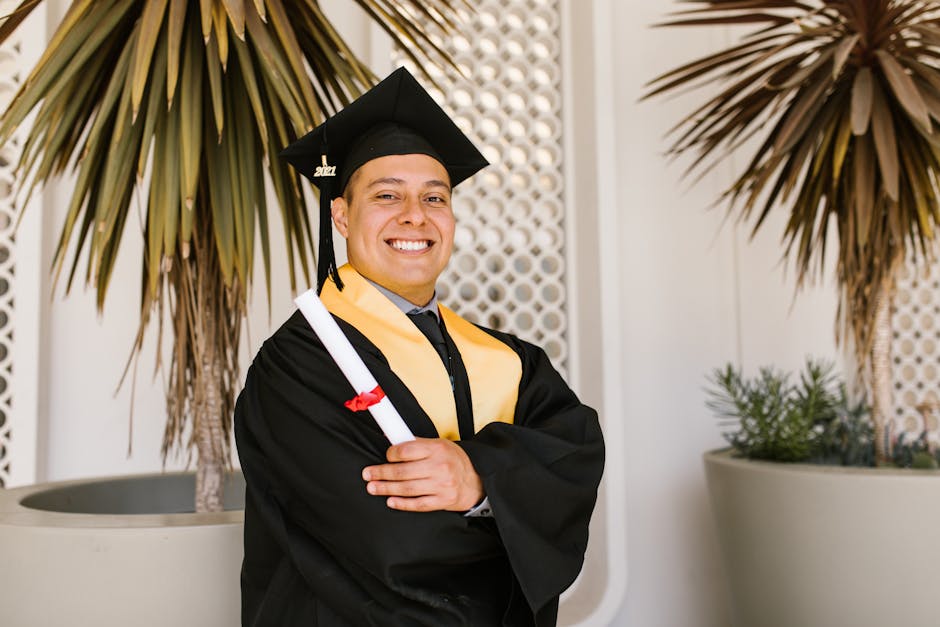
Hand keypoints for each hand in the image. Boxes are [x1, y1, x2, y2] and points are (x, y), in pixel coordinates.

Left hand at [361, 437, 483, 511]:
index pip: (407, 450)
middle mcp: (439, 467)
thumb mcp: (439, 445)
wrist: (476, 480)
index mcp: (437, 448)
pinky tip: (390, 501)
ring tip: (372, 487)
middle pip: (403, 471)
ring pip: (407, 488)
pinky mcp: (442, 501)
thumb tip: (391, 440)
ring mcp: (441, 485)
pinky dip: (402, 504)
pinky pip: (418, 504)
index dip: (391, 454)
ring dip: (386, 488)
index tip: (385, 456)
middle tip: (368, 474)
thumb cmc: (453, 460)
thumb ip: (417, 444)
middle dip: (381, 473)